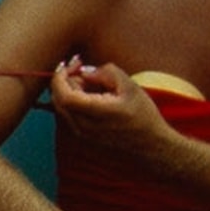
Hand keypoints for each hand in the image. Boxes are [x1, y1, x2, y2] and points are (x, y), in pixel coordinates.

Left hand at [48, 56, 170, 153]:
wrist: (151, 146)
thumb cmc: (143, 115)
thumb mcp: (130, 86)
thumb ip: (106, 72)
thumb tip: (85, 71)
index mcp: (95, 113)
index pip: (63, 95)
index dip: (62, 76)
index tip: (73, 64)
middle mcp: (83, 127)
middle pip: (58, 100)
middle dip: (66, 81)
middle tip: (84, 71)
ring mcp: (81, 136)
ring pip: (62, 108)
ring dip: (70, 91)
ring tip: (93, 85)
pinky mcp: (83, 139)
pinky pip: (68, 116)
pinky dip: (74, 102)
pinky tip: (93, 97)